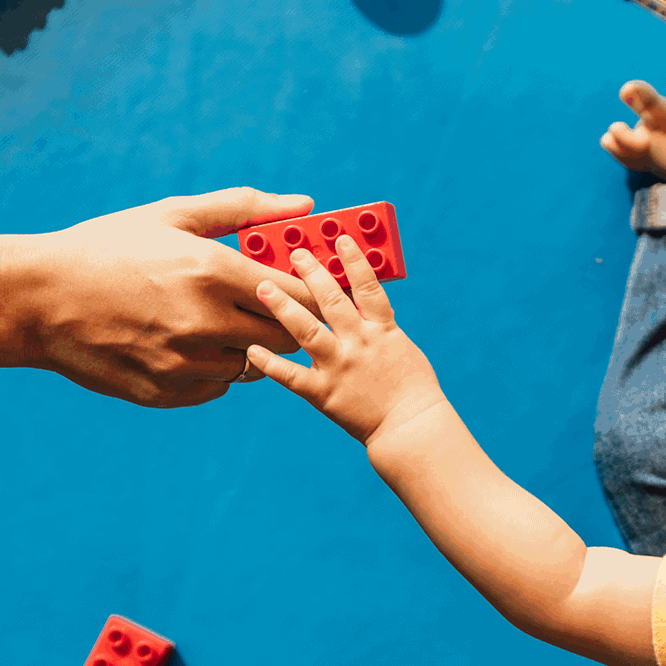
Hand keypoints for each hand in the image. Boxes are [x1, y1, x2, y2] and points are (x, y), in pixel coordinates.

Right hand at [20, 188, 321, 407]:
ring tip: (213, 321)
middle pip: (285, 337)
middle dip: (284, 321)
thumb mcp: (173, 215)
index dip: (310, 294)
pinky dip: (213, 368)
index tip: (307, 287)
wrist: (36, 299)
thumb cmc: (107, 247)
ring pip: (252, 365)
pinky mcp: (167, 392)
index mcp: (212, 272)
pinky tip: (185, 342)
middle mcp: (205, 323)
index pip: (298, 295)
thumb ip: (245, 208)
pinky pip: (217, 386)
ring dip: (246, 346)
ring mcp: (185, 363)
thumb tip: (306, 204)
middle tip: (265, 306)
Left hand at [247, 235, 443, 445]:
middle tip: (294, 253)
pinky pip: (292, 375)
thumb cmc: (413, 388)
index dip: (353, 260)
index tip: (340, 239)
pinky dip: (270, 363)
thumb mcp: (402, 347)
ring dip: (283, 306)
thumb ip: (378, 325)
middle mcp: (358, 342)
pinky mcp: (324, 392)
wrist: (412, 426)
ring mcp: (339, 366)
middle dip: (311, 273)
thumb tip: (360, 303)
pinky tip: (252, 349)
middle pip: (331, 300)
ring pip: (306, 329)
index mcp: (382, 329)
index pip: (367, 286)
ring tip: (263, 287)